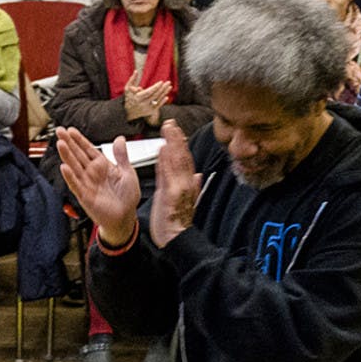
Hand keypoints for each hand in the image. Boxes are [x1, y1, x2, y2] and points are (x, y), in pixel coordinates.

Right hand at [56, 126, 140, 246]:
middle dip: (69, 143)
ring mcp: (87, 184)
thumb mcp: (128, 172)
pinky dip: (70, 177)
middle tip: (59, 131)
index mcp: (102, 166)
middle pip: (78, 155)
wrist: (126, 216)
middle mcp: (92, 174)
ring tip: (60, 144)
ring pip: (75, 167)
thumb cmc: (127, 197)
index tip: (71, 130)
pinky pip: (76, 185)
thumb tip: (120, 139)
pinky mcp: (85, 196)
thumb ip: (122, 156)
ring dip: (67, 156)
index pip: (88, 150)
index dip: (79, 140)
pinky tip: (64, 167)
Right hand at [123, 71, 171, 121]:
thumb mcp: (127, 88)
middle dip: (162, 88)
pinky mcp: (150, 111)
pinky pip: (158, 106)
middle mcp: (143, 104)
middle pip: (155, 95)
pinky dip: (162, 101)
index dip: (155, 87)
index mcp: (137, 98)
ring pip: (158, 100)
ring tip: (169, 86)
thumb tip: (136, 71)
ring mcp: (147, 108)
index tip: (161, 82)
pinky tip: (166, 96)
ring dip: (164, 93)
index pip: (148, 92)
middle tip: (168, 82)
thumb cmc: (129, 97)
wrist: (129, 112)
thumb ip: (132, 80)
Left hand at [149, 120, 201, 247]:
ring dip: (172, 143)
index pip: (185, 159)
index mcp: (188, 184)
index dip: (181, 144)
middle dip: (177, 138)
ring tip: (168, 129)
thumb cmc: (177, 222)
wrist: (177, 238)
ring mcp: (180, 187)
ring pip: (176, 161)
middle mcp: (186, 183)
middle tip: (171, 123)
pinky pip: (168, 173)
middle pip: (182, 156)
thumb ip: (190, 185)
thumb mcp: (186, 200)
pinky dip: (166, 160)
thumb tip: (197, 175)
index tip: (176, 131)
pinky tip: (163, 149)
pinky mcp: (171, 193)